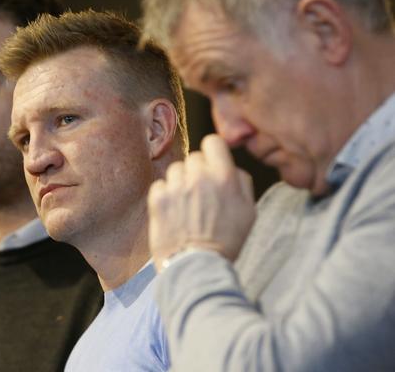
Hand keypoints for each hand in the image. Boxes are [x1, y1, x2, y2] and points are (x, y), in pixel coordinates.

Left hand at [148, 134, 255, 267]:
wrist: (197, 266)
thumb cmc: (226, 241)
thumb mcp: (249, 211)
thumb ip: (241, 182)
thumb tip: (230, 166)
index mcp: (224, 177)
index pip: (212, 141)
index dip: (212, 152)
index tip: (212, 163)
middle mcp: (199, 177)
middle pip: (194, 156)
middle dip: (197, 171)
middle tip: (201, 193)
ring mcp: (176, 187)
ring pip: (176, 169)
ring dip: (180, 182)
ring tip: (187, 204)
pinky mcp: (158, 198)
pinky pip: (160, 184)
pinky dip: (165, 194)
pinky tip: (174, 210)